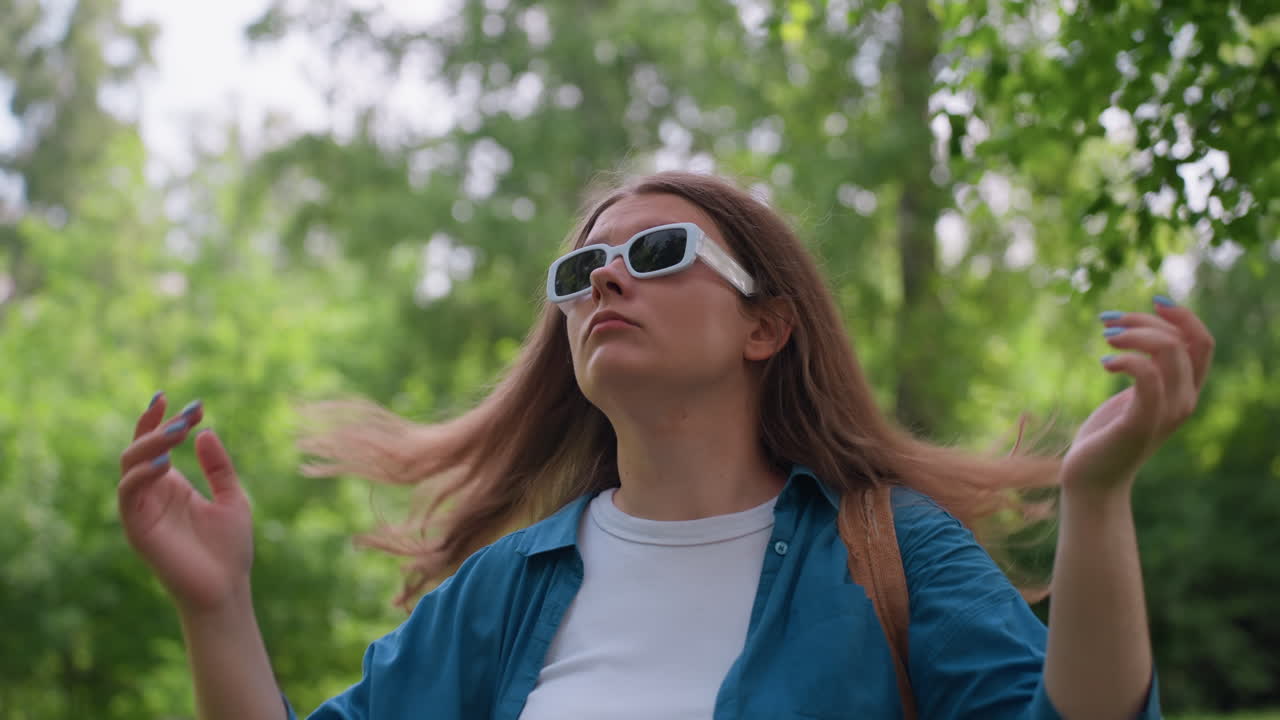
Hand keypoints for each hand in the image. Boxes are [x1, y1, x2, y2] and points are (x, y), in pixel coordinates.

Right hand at [118, 395, 253, 613]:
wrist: (226, 589)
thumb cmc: (229, 549)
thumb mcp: (232, 498)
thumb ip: (219, 467)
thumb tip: (205, 431)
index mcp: (171, 485)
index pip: (156, 443)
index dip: (166, 420)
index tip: (195, 404)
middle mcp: (152, 493)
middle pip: (139, 447)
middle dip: (160, 426)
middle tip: (187, 414)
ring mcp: (142, 509)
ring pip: (130, 464)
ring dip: (152, 443)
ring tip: (179, 430)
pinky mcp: (137, 528)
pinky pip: (128, 493)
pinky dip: (142, 473)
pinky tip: (164, 461)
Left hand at [1060, 296, 1214, 497]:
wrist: (1093, 479)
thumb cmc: (1108, 435)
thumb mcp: (1134, 395)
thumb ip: (1149, 369)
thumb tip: (1141, 327)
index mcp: (1186, 392)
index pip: (1203, 342)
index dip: (1182, 316)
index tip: (1152, 302)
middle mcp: (1184, 401)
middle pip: (1183, 340)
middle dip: (1146, 320)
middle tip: (1108, 323)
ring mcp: (1166, 413)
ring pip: (1169, 350)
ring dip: (1134, 333)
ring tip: (1106, 339)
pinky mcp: (1142, 422)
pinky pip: (1147, 376)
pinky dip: (1126, 360)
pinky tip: (1105, 363)